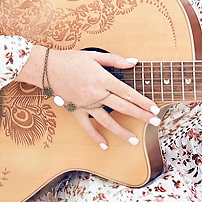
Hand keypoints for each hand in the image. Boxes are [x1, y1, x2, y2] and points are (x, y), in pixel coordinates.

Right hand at [42, 48, 160, 148]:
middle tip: (156, 123)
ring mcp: (85, 104)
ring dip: (121, 132)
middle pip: (123, 107)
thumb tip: (134, 62)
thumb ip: (115, 59)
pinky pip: (86, 126)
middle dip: (141, 116)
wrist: (45, 67)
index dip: (143, 101)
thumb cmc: (70, 59)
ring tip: (134, 140)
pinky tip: (104, 145)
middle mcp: (95, 93)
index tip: (155, 108)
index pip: (128, 93)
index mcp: (102, 79)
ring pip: (107, 121)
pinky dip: (95, 136)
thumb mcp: (94, 55)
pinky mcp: (75, 110)